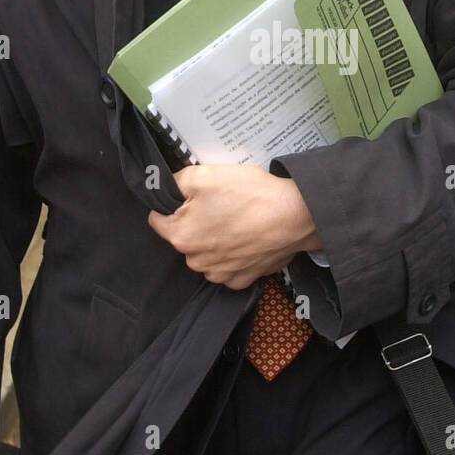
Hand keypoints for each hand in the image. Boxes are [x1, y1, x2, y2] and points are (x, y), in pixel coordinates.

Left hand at [148, 164, 320, 289]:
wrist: (296, 216)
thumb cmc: (251, 195)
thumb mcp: (204, 174)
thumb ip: (172, 183)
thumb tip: (161, 191)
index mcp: (181, 236)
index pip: (158, 218)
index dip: (175, 203)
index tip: (195, 197)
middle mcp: (196, 261)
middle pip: (183, 236)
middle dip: (196, 222)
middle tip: (221, 205)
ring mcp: (220, 274)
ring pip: (205, 252)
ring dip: (215, 240)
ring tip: (238, 220)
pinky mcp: (242, 279)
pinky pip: (227, 266)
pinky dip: (234, 254)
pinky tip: (248, 238)